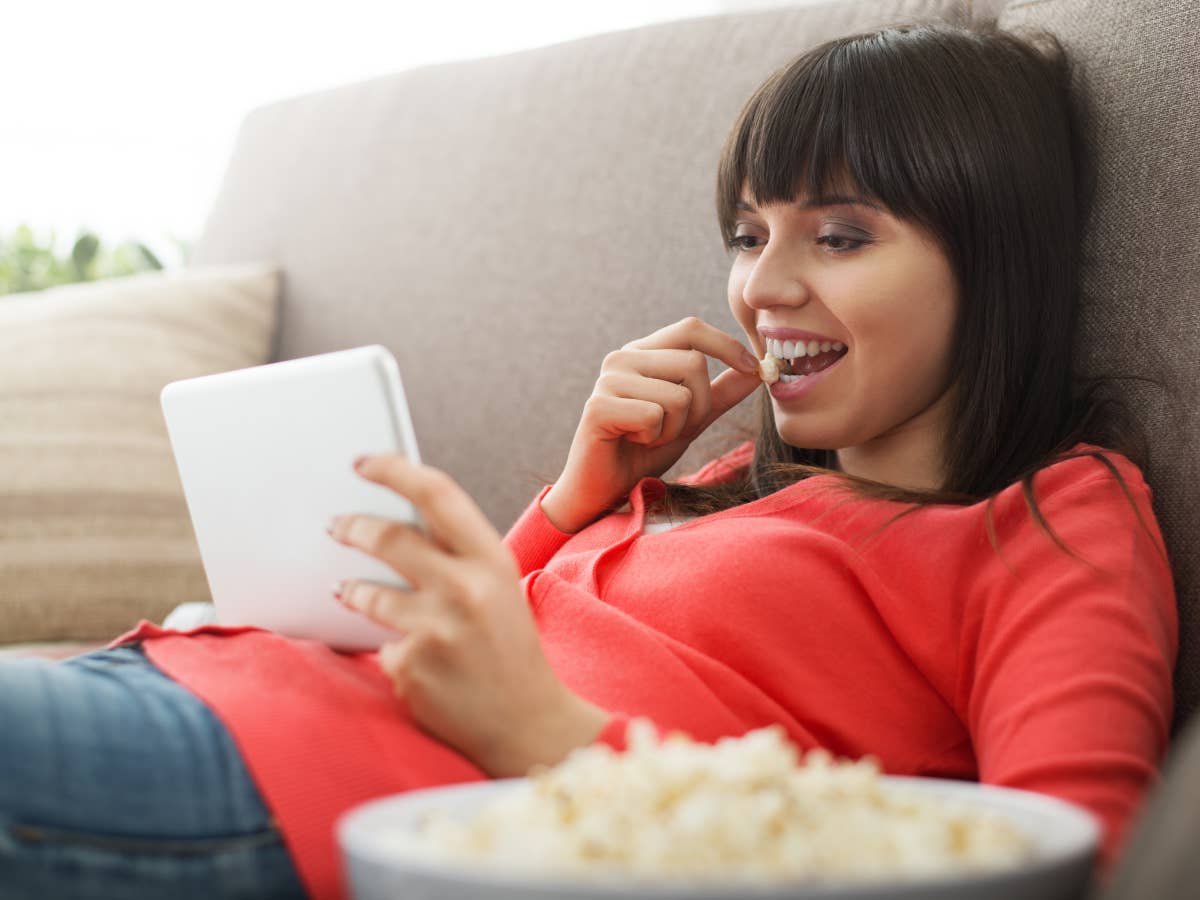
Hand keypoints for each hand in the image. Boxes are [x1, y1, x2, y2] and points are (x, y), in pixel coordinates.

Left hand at [328, 453, 609, 775]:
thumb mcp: (500, 588)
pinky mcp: (411, 667)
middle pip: (389, 537)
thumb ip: (457, 556)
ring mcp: (435, 630)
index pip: (436, 494)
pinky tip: (412, 662)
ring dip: (352, 589)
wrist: (529, 724)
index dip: (393, 470)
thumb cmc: (510, 650)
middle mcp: (464, 589)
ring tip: (345, 590)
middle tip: (335, 525)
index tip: (363, 462)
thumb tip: (394, 525)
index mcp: (492, 560)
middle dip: (353, 526)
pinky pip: (380, 646)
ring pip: (368, 594)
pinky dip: (389, 649)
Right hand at [541, 316, 761, 532]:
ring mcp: (609, 380)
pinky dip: (654, 439)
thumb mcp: (691, 419)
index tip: (754, 368)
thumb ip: (720, 393)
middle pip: (694, 363)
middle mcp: (623, 358)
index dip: (726, 345)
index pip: (691, 329)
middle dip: (699, 406)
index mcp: (643, 353)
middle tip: (671, 429)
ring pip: (679, 394)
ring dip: (675, 428)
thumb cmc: (642, 452)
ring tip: (647, 437)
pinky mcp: (599, 406)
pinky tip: (631, 443)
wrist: (603, 489)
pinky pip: (655, 416)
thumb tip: (759, 369)